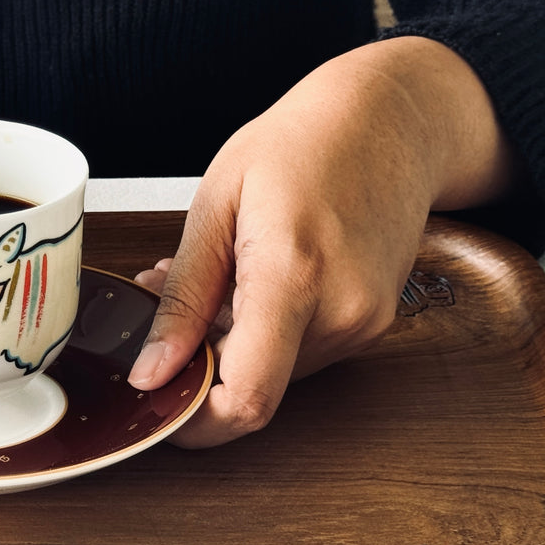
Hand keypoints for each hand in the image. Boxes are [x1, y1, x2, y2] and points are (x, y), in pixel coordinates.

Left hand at [127, 37, 516, 447]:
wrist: (392, 121)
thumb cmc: (303, 143)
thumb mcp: (216, 203)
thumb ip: (184, 298)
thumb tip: (151, 372)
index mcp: (294, 275)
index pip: (246, 396)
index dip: (193, 423)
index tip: (154, 405)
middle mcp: (341, 312)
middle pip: (252, 386)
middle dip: (199, 362)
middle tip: (167, 300)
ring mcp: (364, 324)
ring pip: (273, 373)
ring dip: (229, 343)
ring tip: (215, 274)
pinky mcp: (370, 326)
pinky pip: (299, 352)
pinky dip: (262, 331)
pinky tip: (251, 278)